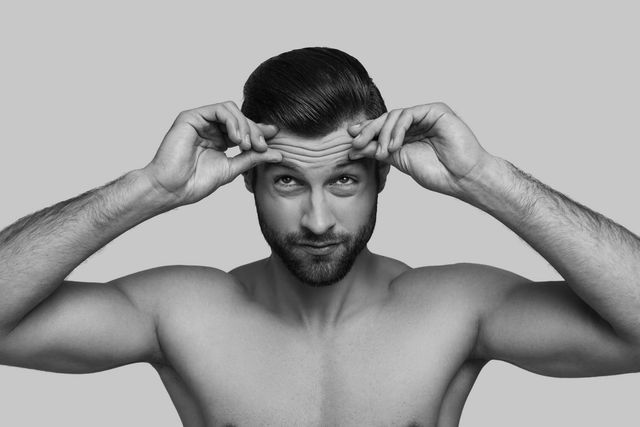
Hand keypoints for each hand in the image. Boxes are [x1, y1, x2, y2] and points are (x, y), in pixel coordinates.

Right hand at [143, 101, 281, 205]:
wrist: (173, 189)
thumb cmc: (195, 182)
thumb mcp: (232, 169)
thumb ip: (253, 159)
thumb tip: (278, 154)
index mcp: (219, 139)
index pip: (244, 128)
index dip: (260, 131)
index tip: (276, 137)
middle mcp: (210, 128)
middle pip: (240, 117)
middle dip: (255, 130)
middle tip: (262, 146)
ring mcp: (200, 121)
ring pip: (231, 110)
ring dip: (244, 126)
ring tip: (246, 145)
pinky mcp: (191, 117)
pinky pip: (219, 109)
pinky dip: (233, 121)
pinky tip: (237, 139)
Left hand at [347, 102, 493, 196]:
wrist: (462, 178)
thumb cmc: (437, 173)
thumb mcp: (399, 161)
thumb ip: (379, 151)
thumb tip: (354, 148)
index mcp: (408, 134)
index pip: (383, 128)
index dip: (366, 132)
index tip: (350, 143)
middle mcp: (416, 123)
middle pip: (386, 119)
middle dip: (369, 131)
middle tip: (356, 143)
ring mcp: (426, 115)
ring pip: (395, 115)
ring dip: (384, 134)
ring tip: (384, 152)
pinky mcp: (436, 110)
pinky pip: (408, 114)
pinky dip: (397, 129)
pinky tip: (394, 145)